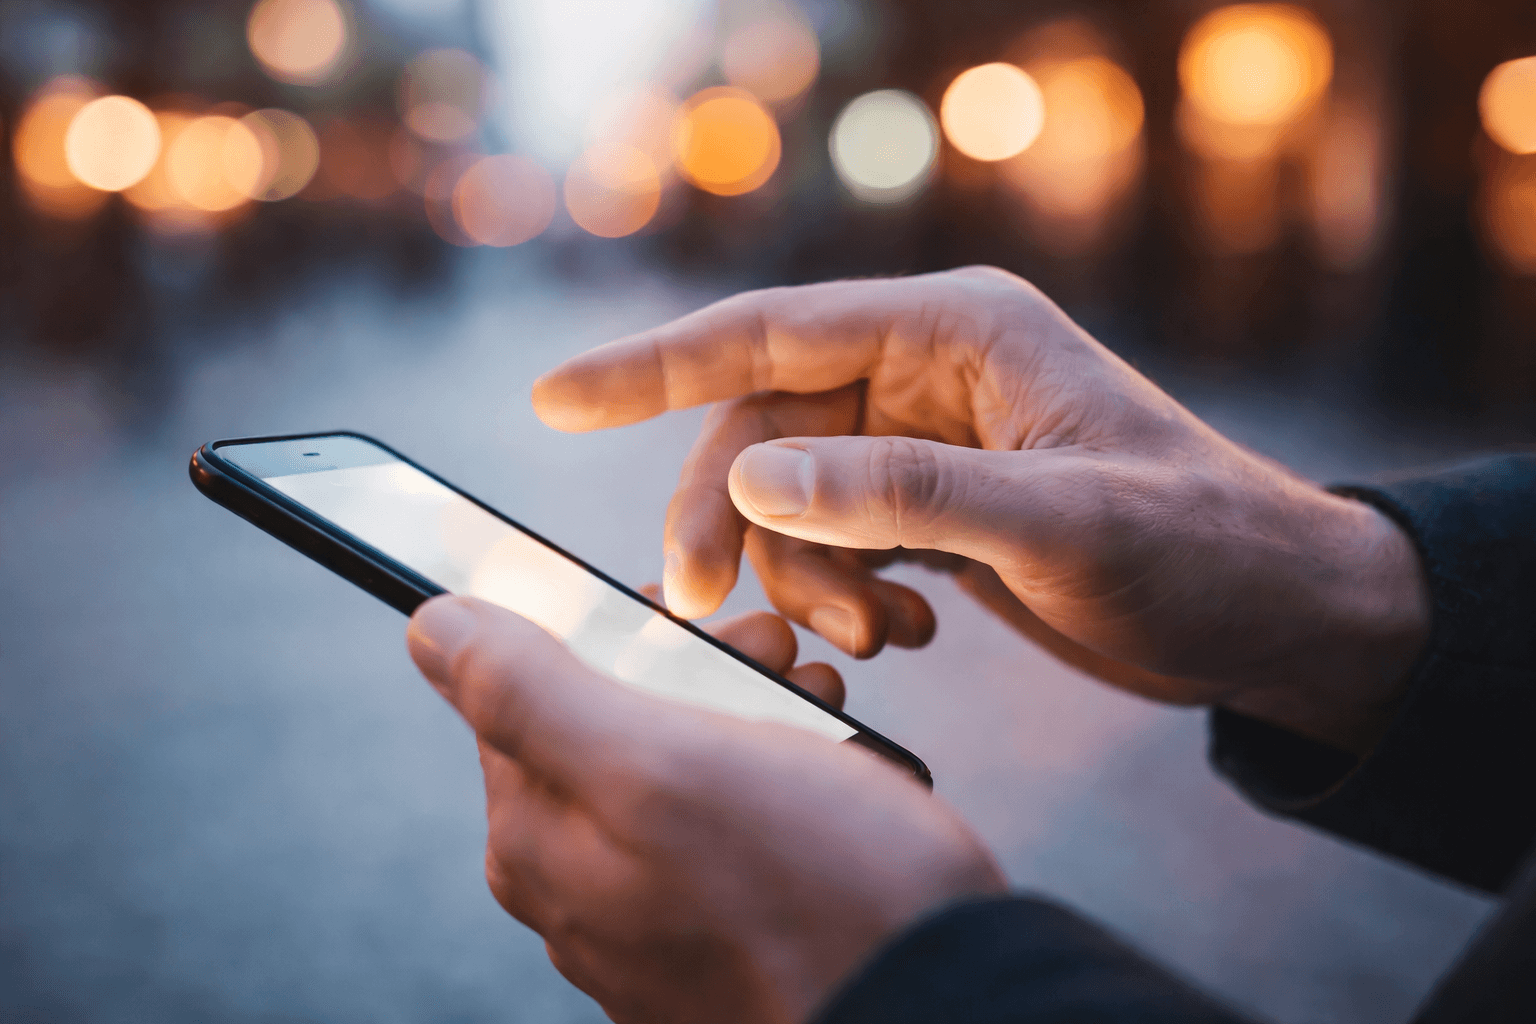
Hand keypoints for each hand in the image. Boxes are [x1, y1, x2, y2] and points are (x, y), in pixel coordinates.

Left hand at [407, 595, 1003, 1023]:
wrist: (935, 1004)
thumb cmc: (809, 884)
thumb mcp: (659, 759)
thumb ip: (530, 693)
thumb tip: (429, 628)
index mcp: (539, 840)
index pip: (523, 688)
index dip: (606, 628)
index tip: (687, 612)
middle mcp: (578, 892)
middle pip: (606, 728)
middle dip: (689, 670)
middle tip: (774, 652)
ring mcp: (649, 928)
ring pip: (676, 773)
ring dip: (742, 715)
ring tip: (815, 706)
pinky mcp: (719, 944)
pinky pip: (725, 834)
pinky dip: (772, 781)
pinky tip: (825, 770)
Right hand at [532, 267, 1430, 751]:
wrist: (1270, 616)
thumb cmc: (1195, 550)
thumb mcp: (1056, 526)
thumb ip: (903, 497)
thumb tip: (754, 475)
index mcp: (959, 331)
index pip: (771, 334)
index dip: (653, 367)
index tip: (553, 402)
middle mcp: (930, 372)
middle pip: (762, 426)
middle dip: (724, 518)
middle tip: (693, 606)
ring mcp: (927, 441)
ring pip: (788, 495)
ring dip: (797, 576)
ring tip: (873, 642)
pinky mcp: (934, 507)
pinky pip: (833, 540)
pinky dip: (837, 596)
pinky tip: (903, 637)